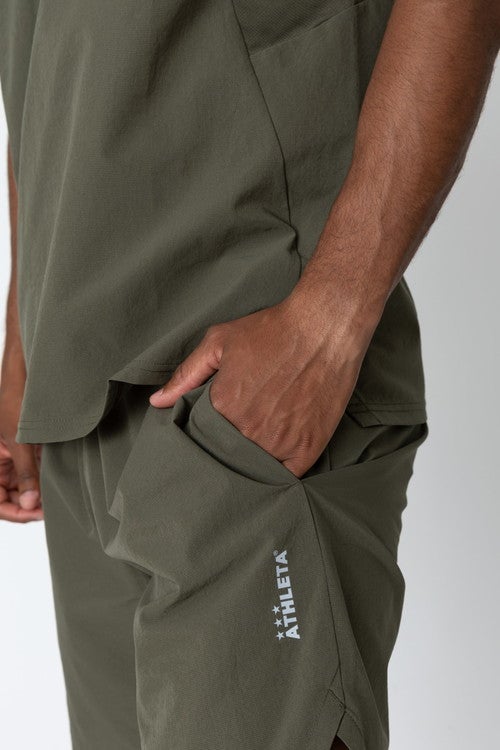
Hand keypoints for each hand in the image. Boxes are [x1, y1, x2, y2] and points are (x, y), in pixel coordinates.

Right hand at [0, 349, 42, 522]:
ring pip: (27, 487)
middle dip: (31, 506)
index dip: (16, 513)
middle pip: (13, 498)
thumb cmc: (15, 399)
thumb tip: (30, 504)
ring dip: (41, 494)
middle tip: (53, 508)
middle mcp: (0, 463)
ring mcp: (16, 457)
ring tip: (59, 497)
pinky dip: (47, 479)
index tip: (38, 515)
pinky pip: (37, 472)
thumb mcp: (19, 441)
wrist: (30, 373)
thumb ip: (25, 473)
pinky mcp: (31, 450)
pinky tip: (61, 482)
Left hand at [149, 290, 369, 477]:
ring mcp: (279, 442)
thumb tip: (157, 402)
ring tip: (251, 458)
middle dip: (226, 455)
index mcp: (222, 407)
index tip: (209, 438)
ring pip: (255, 471)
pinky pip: (287, 478)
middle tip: (231, 447)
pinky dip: (279, 476)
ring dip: (250, 468)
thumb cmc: (271, 330)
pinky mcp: (308, 447)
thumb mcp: (219, 342)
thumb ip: (186, 374)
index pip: (202, 440)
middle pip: (227, 458)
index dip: (204, 441)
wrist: (323, 326)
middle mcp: (248, 430)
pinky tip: (274, 468)